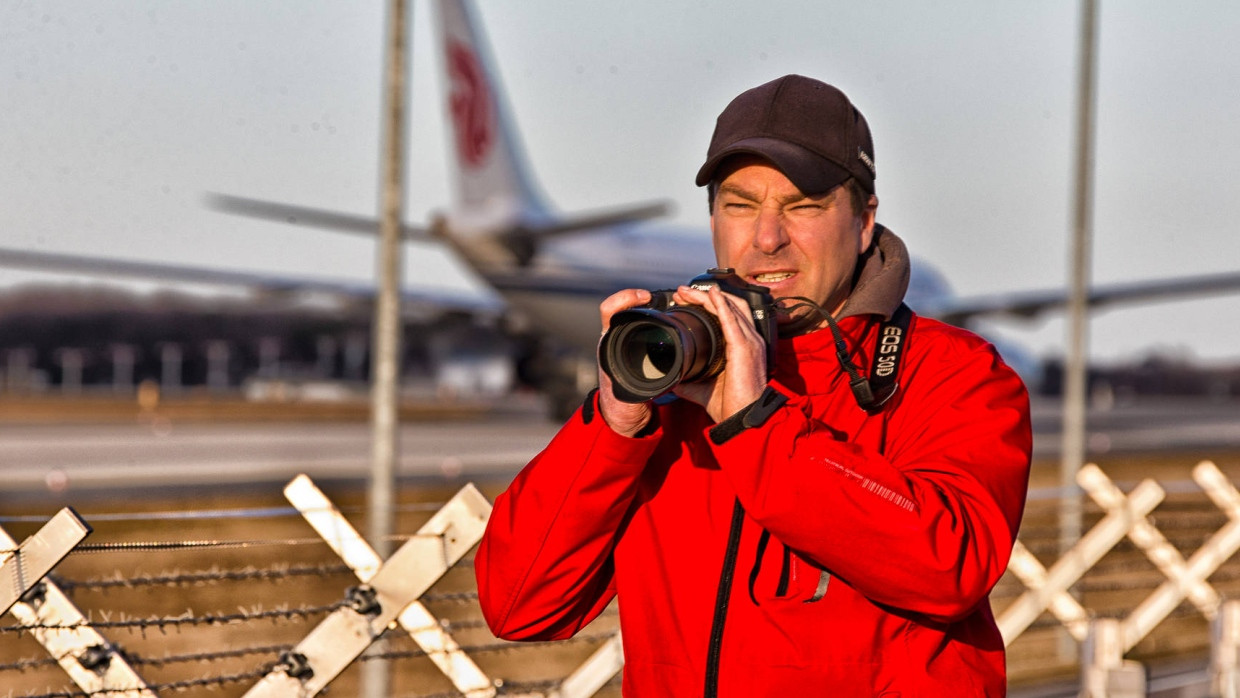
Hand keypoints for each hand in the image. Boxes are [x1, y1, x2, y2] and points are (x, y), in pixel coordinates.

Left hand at [596, 288, 654, 436]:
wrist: (621, 414)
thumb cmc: (621, 406)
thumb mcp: (631, 398)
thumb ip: (640, 392)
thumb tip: (652, 388)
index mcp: (609, 347)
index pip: (609, 311)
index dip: (625, 298)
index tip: (645, 297)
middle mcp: (612, 340)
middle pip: (621, 307)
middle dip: (638, 298)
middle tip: (656, 297)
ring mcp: (622, 342)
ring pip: (631, 314)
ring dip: (645, 306)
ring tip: (661, 303)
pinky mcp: (631, 346)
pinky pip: (639, 324)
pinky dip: (650, 316)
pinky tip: (662, 317)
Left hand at [671, 285, 767, 422]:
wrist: (743, 418)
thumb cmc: (731, 405)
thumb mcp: (705, 388)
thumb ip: (691, 379)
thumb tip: (675, 376)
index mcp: (744, 346)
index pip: (729, 315)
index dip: (710, 304)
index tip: (687, 301)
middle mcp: (750, 340)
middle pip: (729, 306)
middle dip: (705, 295)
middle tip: (682, 292)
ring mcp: (750, 341)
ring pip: (729, 308)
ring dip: (707, 296)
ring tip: (687, 291)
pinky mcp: (744, 347)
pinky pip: (732, 319)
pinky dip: (721, 305)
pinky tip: (711, 294)